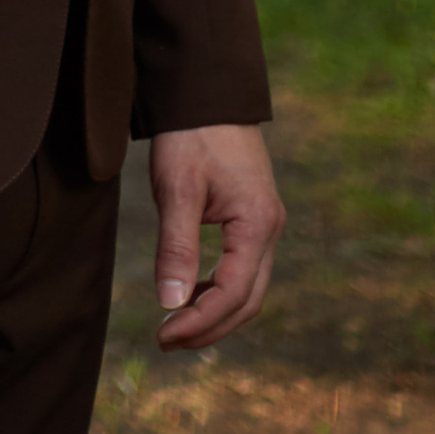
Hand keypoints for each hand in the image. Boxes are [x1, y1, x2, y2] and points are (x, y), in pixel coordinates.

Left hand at [148, 123, 283, 349]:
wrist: (207, 92)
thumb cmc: (190, 135)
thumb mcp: (177, 188)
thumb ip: (176, 247)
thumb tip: (170, 304)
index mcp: (257, 224)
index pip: (233, 294)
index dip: (200, 322)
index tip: (164, 336)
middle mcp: (269, 228)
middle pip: (247, 300)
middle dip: (209, 327)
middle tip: (167, 341)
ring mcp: (265, 223)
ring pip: (248, 288)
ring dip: (215, 312)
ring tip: (175, 325)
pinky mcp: (254, 217)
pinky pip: (244, 269)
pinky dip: (219, 289)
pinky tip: (191, 292)